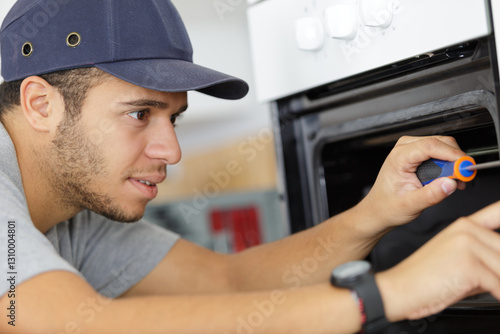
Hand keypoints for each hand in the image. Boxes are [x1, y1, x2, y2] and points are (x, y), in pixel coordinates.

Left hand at [356, 136, 465, 232]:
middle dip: (456, 159)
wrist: (378, 209)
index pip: (431, 146)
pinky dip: (449, 164)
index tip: (465, 166)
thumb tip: (451, 183)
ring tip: (454, 182)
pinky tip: (449, 179)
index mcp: (399, 157)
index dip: (452, 154)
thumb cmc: (388, 206)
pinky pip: (440, 152)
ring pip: (443, 145)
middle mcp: (404, 149)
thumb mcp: (411, 205)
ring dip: (453, 163)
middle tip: (463, 178)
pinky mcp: (417, 153)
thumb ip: (431, 195)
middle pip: (440, 142)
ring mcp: (410, 149)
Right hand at [376, 200, 499, 321]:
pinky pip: (498, 285)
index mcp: (464, 225)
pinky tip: (492, 296)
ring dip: (498, 282)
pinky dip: (497, 295)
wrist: (398, 288)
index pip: (499, 212)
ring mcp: (468, 244)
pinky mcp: (470, 264)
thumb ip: (484, 258)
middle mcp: (467, 230)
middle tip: (493, 277)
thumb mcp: (457, 263)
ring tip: (486, 287)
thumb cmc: (422, 278)